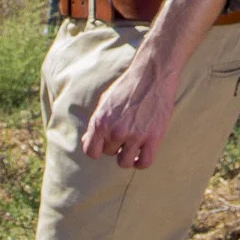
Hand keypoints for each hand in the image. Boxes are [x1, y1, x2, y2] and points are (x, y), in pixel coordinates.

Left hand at [80, 53, 178, 169]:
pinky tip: (140, 155)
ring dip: (126, 155)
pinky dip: (140, 163)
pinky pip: (144, 163)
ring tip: (131, 144)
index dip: (97, 148)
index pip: (91, 151)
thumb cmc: (127, 88)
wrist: (152, 76)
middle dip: (114, 145)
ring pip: (124, 162)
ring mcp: (135, 135)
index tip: (104, 143)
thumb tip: (87, 142)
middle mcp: (116, 131)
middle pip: (109, 153)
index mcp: (100, 122)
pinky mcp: (153, 138)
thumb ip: (95, 124)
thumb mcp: (105, 102)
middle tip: (123, 132)